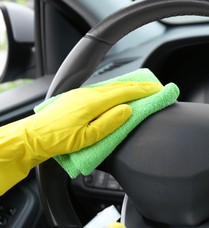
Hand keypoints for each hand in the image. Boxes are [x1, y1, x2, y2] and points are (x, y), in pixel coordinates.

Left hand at [0, 81, 161, 194]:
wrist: (33, 136)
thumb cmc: (59, 140)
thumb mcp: (88, 138)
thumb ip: (110, 123)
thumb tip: (127, 110)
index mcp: (93, 103)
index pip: (124, 92)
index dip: (142, 90)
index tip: (156, 89)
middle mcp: (88, 94)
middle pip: (119, 86)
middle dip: (139, 86)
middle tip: (154, 87)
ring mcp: (81, 94)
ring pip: (110, 86)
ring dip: (128, 86)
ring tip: (141, 88)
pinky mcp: (76, 97)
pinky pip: (101, 89)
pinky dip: (115, 89)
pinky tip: (118, 93)